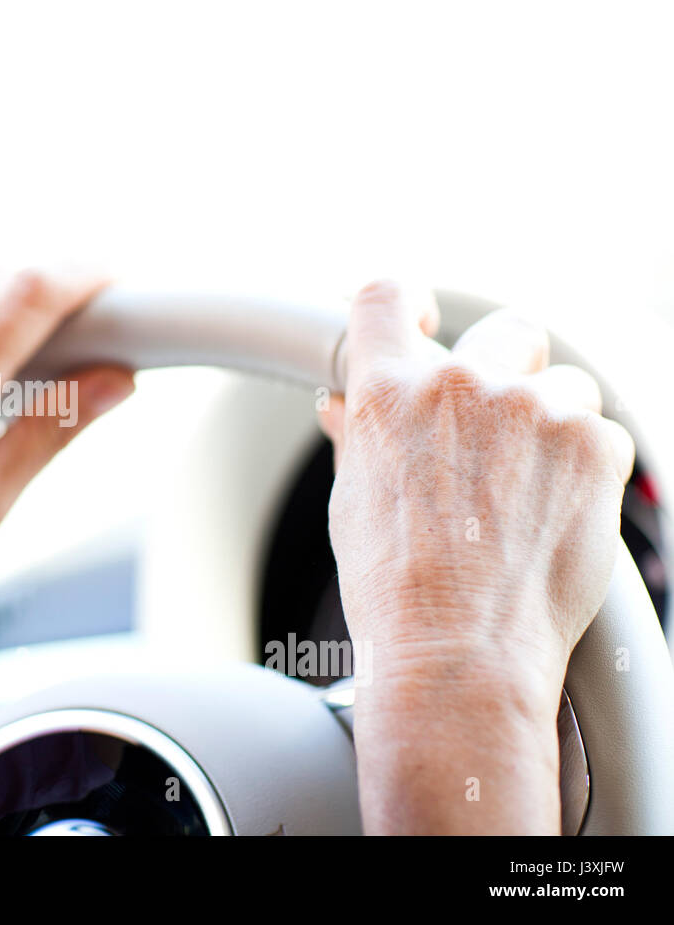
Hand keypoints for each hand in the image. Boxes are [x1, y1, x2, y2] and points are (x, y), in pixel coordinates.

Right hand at [318, 280, 633, 833]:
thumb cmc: (394, 589)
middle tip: (497, 431)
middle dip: (504, 371)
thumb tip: (347, 409)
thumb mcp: (355, 501)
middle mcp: (460, 384)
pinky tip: (552, 515)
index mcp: (388, 391)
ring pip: (563, 385)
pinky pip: (601, 433)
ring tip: (527, 492)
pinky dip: (585, 467)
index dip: (410, 304)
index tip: (426, 319)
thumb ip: (361, 437)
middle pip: (504, 331)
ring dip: (552, 424)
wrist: (456, 650)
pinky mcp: (592, 446)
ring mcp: (532, 409)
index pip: (388, 297)